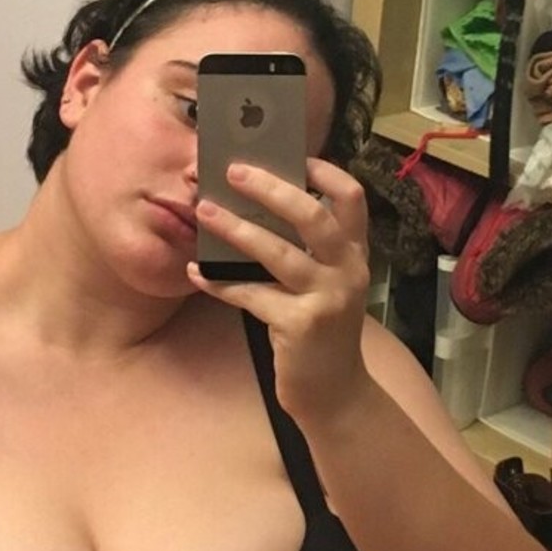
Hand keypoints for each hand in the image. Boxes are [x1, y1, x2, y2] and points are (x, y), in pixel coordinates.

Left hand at [188, 157, 371, 425]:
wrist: (335, 394)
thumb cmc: (320, 333)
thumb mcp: (324, 286)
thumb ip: (305, 252)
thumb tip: (253, 209)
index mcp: (354, 254)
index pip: (351, 198)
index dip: (324, 172)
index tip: (291, 155)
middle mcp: (347, 271)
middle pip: (313, 215)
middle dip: (271, 188)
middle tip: (232, 171)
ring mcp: (326, 299)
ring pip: (278, 253)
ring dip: (236, 229)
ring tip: (205, 211)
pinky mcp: (301, 326)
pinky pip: (251, 296)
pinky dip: (220, 283)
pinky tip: (197, 273)